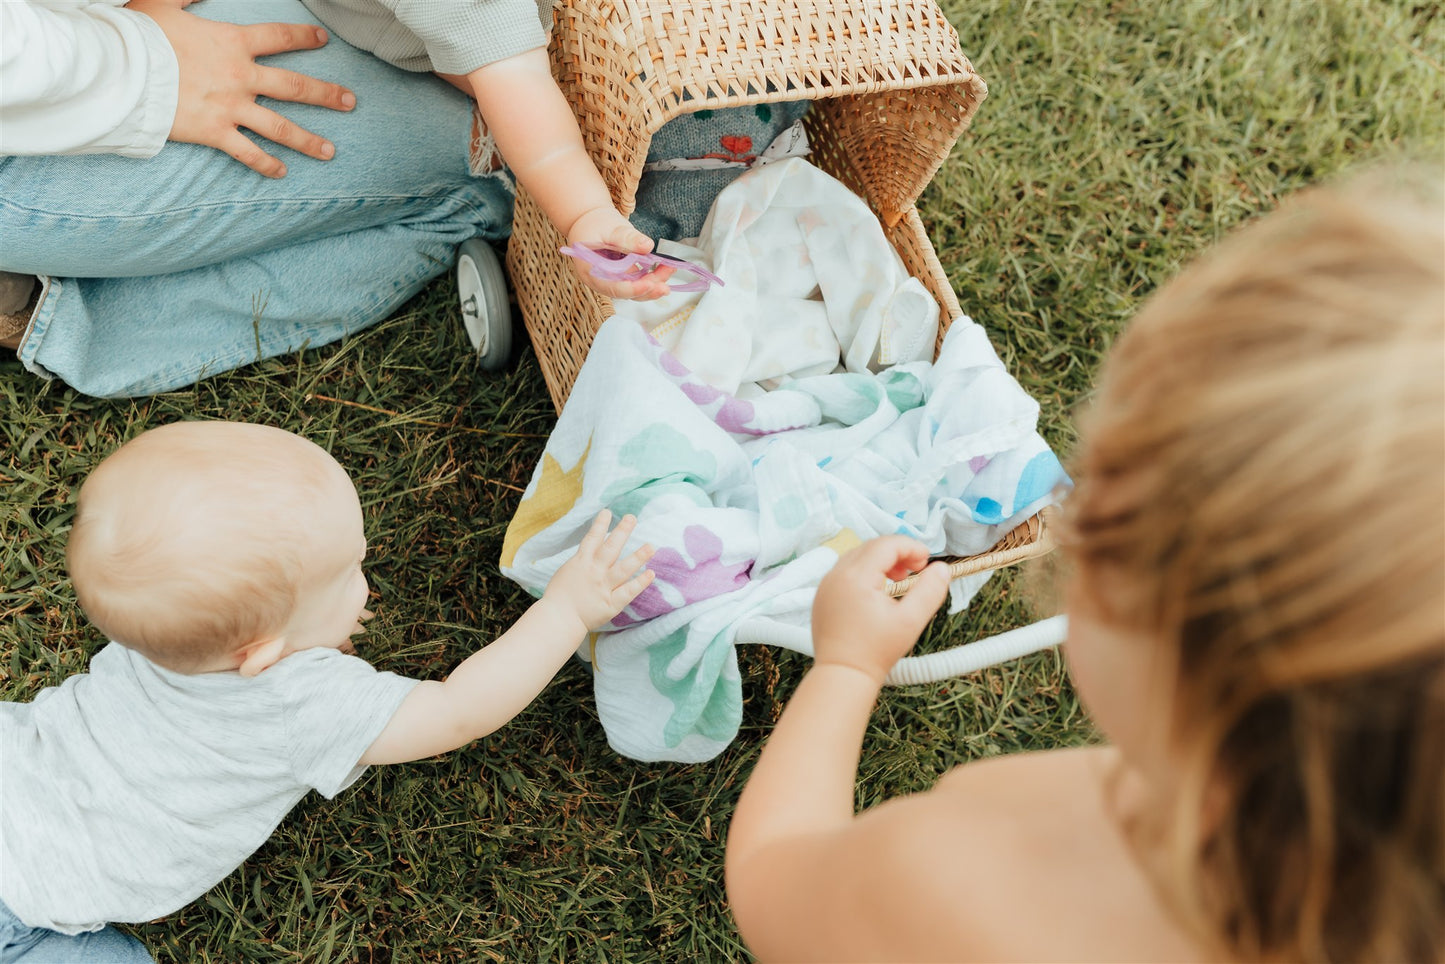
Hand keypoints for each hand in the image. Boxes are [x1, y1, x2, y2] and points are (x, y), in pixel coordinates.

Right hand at [126, 0, 356, 176]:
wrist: (121, 69)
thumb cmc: (140, 33)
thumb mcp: (164, 1)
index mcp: (233, 42)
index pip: (280, 37)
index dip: (304, 37)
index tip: (323, 40)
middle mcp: (240, 76)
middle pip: (295, 86)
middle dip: (326, 94)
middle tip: (351, 102)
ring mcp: (231, 107)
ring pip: (280, 127)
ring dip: (308, 140)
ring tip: (331, 152)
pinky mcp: (214, 132)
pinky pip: (247, 152)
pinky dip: (266, 165)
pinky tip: (282, 173)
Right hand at [543, 510, 654, 630]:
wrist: (558, 619)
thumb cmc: (559, 597)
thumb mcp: (567, 572)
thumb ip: (581, 562)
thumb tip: (590, 552)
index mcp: (581, 562)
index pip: (591, 539)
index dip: (600, 525)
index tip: (608, 512)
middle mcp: (594, 572)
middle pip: (610, 548)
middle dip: (622, 531)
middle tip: (632, 518)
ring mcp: (603, 587)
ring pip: (623, 569)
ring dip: (638, 556)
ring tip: (651, 546)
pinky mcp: (610, 603)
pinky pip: (628, 592)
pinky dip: (640, 583)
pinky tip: (651, 574)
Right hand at [566, 207, 673, 300]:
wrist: (589, 221)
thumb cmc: (594, 223)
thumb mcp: (609, 227)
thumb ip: (626, 238)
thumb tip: (647, 246)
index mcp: (591, 271)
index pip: (612, 287)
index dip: (632, 289)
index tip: (649, 284)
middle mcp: (600, 281)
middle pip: (626, 292)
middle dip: (648, 288)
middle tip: (666, 279)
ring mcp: (612, 280)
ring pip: (634, 289)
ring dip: (654, 283)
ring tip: (670, 269)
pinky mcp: (621, 276)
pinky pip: (637, 282)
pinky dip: (651, 277)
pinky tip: (665, 268)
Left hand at [811, 536, 950, 683]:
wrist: (843, 674)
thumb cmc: (875, 652)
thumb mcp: (911, 621)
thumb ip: (930, 591)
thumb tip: (941, 568)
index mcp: (856, 577)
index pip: (886, 545)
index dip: (910, 547)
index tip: (926, 560)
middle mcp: (836, 575)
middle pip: (871, 547)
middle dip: (897, 552)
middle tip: (917, 569)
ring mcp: (826, 584)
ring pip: (857, 556)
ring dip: (881, 560)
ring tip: (900, 578)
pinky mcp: (822, 595)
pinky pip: (845, 570)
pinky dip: (864, 571)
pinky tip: (879, 589)